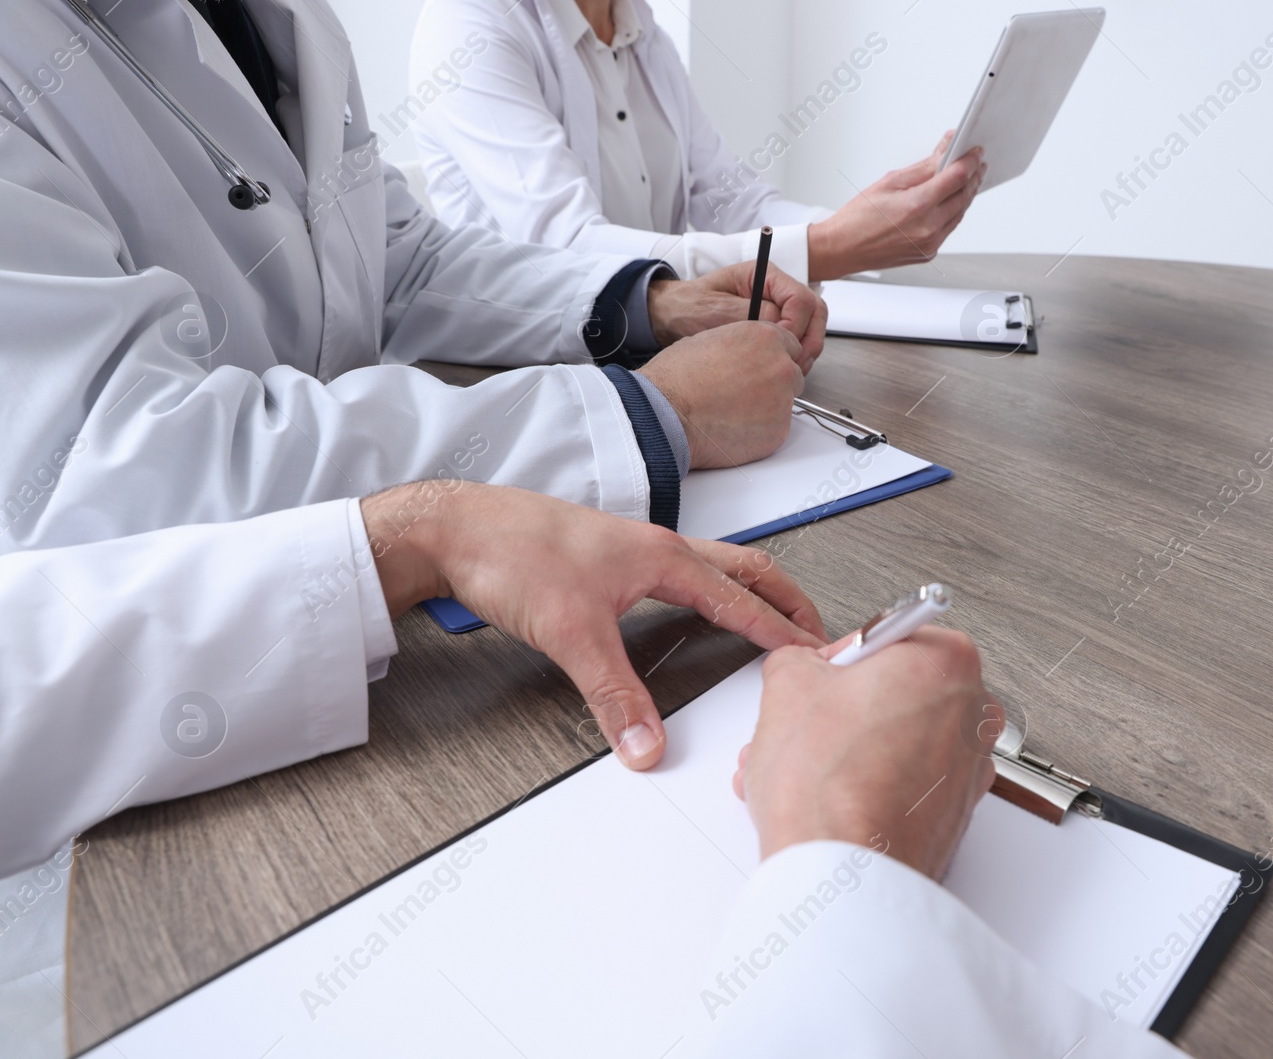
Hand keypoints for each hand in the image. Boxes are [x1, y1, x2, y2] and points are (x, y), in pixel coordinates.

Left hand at [363, 481, 827, 768]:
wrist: (455, 528)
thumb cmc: (511, 554)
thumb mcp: (572, 634)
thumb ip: (615, 695)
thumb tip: (647, 744)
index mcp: (663, 556)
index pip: (742, 599)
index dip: (781, 630)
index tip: (815, 652)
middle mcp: (656, 545)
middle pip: (744, 568)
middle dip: (786, 598)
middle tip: (816, 627)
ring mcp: (633, 547)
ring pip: (714, 564)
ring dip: (751, 588)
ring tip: (772, 614)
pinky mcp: (609, 556)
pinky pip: (683, 569)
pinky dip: (712, 587)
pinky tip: (697, 605)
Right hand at [637, 321, 804, 468]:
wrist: (666, 415)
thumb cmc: (677, 379)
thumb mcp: (708, 340)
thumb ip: (739, 345)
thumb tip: (743, 354)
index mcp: (764, 338)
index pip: (790, 346)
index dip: (771, 358)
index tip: (759, 368)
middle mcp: (780, 366)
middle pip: (791, 374)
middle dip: (773, 383)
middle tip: (743, 392)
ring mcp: (782, 400)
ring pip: (785, 403)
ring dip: (767, 406)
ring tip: (733, 411)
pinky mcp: (778, 431)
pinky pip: (776, 428)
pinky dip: (760, 430)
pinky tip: (733, 427)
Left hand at [648, 262, 825, 373]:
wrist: (672, 316)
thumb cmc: (690, 307)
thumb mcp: (718, 309)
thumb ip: (752, 314)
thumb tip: (782, 325)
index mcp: (764, 276)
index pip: (801, 298)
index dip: (797, 325)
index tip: (781, 344)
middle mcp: (775, 290)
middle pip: (814, 311)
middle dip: (810, 339)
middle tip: (798, 362)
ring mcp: (776, 309)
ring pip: (811, 327)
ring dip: (805, 350)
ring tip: (790, 369)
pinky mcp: (773, 327)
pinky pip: (797, 340)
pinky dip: (795, 355)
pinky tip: (781, 367)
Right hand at [734, 627, 1000, 878]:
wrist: (843, 875)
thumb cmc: (830, 789)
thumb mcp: (787, 684)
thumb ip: (800, 659)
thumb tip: (802, 668)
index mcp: (947, 660)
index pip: (885, 638)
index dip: (838, 661)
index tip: (820, 680)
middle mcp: (974, 712)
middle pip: (893, 691)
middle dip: (839, 710)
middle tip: (806, 725)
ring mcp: (970, 768)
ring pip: (895, 740)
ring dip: (844, 750)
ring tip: (801, 769)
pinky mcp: (955, 814)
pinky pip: (904, 782)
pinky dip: (866, 785)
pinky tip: (824, 798)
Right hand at [807, 132, 985, 281]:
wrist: (842, 249)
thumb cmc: (858, 218)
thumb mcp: (890, 182)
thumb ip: (923, 167)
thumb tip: (944, 151)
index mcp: (918, 206)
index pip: (957, 178)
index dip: (970, 161)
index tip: (975, 151)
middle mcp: (928, 228)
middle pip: (963, 195)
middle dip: (972, 176)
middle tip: (975, 162)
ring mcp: (930, 244)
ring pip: (960, 213)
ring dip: (966, 194)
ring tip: (967, 178)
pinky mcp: (929, 253)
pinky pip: (949, 228)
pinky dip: (954, 211)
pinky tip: (951, 200)